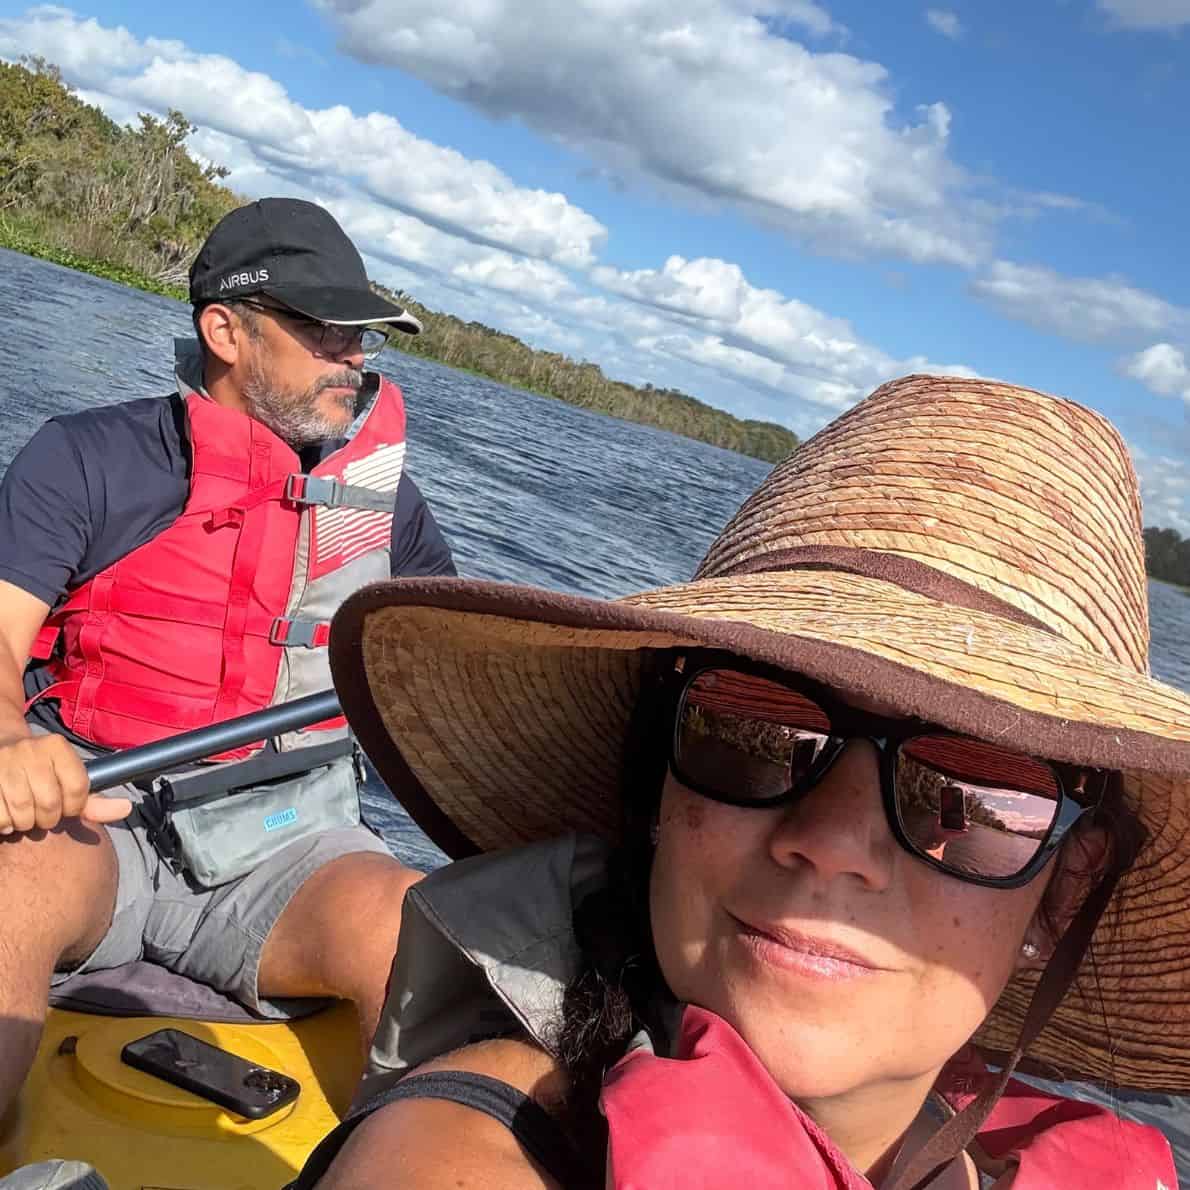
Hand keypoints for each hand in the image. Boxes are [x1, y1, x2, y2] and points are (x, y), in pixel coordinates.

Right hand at [0, 734, 131, 833]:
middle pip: (50, 803)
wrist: (0, 747)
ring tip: (23, 815)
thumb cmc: (42, 772)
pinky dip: (3, 823)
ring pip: (22, 812)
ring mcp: (4, 761)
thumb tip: (126, 809)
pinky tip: (6, 814)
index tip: (66, 808)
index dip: (74, 807)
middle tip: (42, 815)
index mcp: (57, 746)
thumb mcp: (69, 778)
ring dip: (24, 823)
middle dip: (47, 819)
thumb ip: (94, 800)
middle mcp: (31, 749)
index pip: (78, 789)